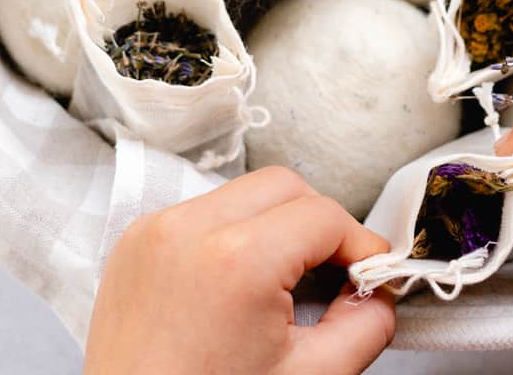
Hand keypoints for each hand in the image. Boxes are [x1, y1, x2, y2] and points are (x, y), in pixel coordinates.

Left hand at [83, 167, 394, 374]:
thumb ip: (366, 325)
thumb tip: (378, 290)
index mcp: (238, 259)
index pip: (326, 216)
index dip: (361, 245)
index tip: (370, 275)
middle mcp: (190, 229)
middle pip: (285, 187)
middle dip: (319, 224)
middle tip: (333, 275)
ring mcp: (155, 231)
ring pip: (243, 192)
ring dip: (275, 225)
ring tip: (282, 284)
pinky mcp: (134, 242)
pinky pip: (201, 212)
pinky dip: (231, 233)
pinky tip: (238, 283)